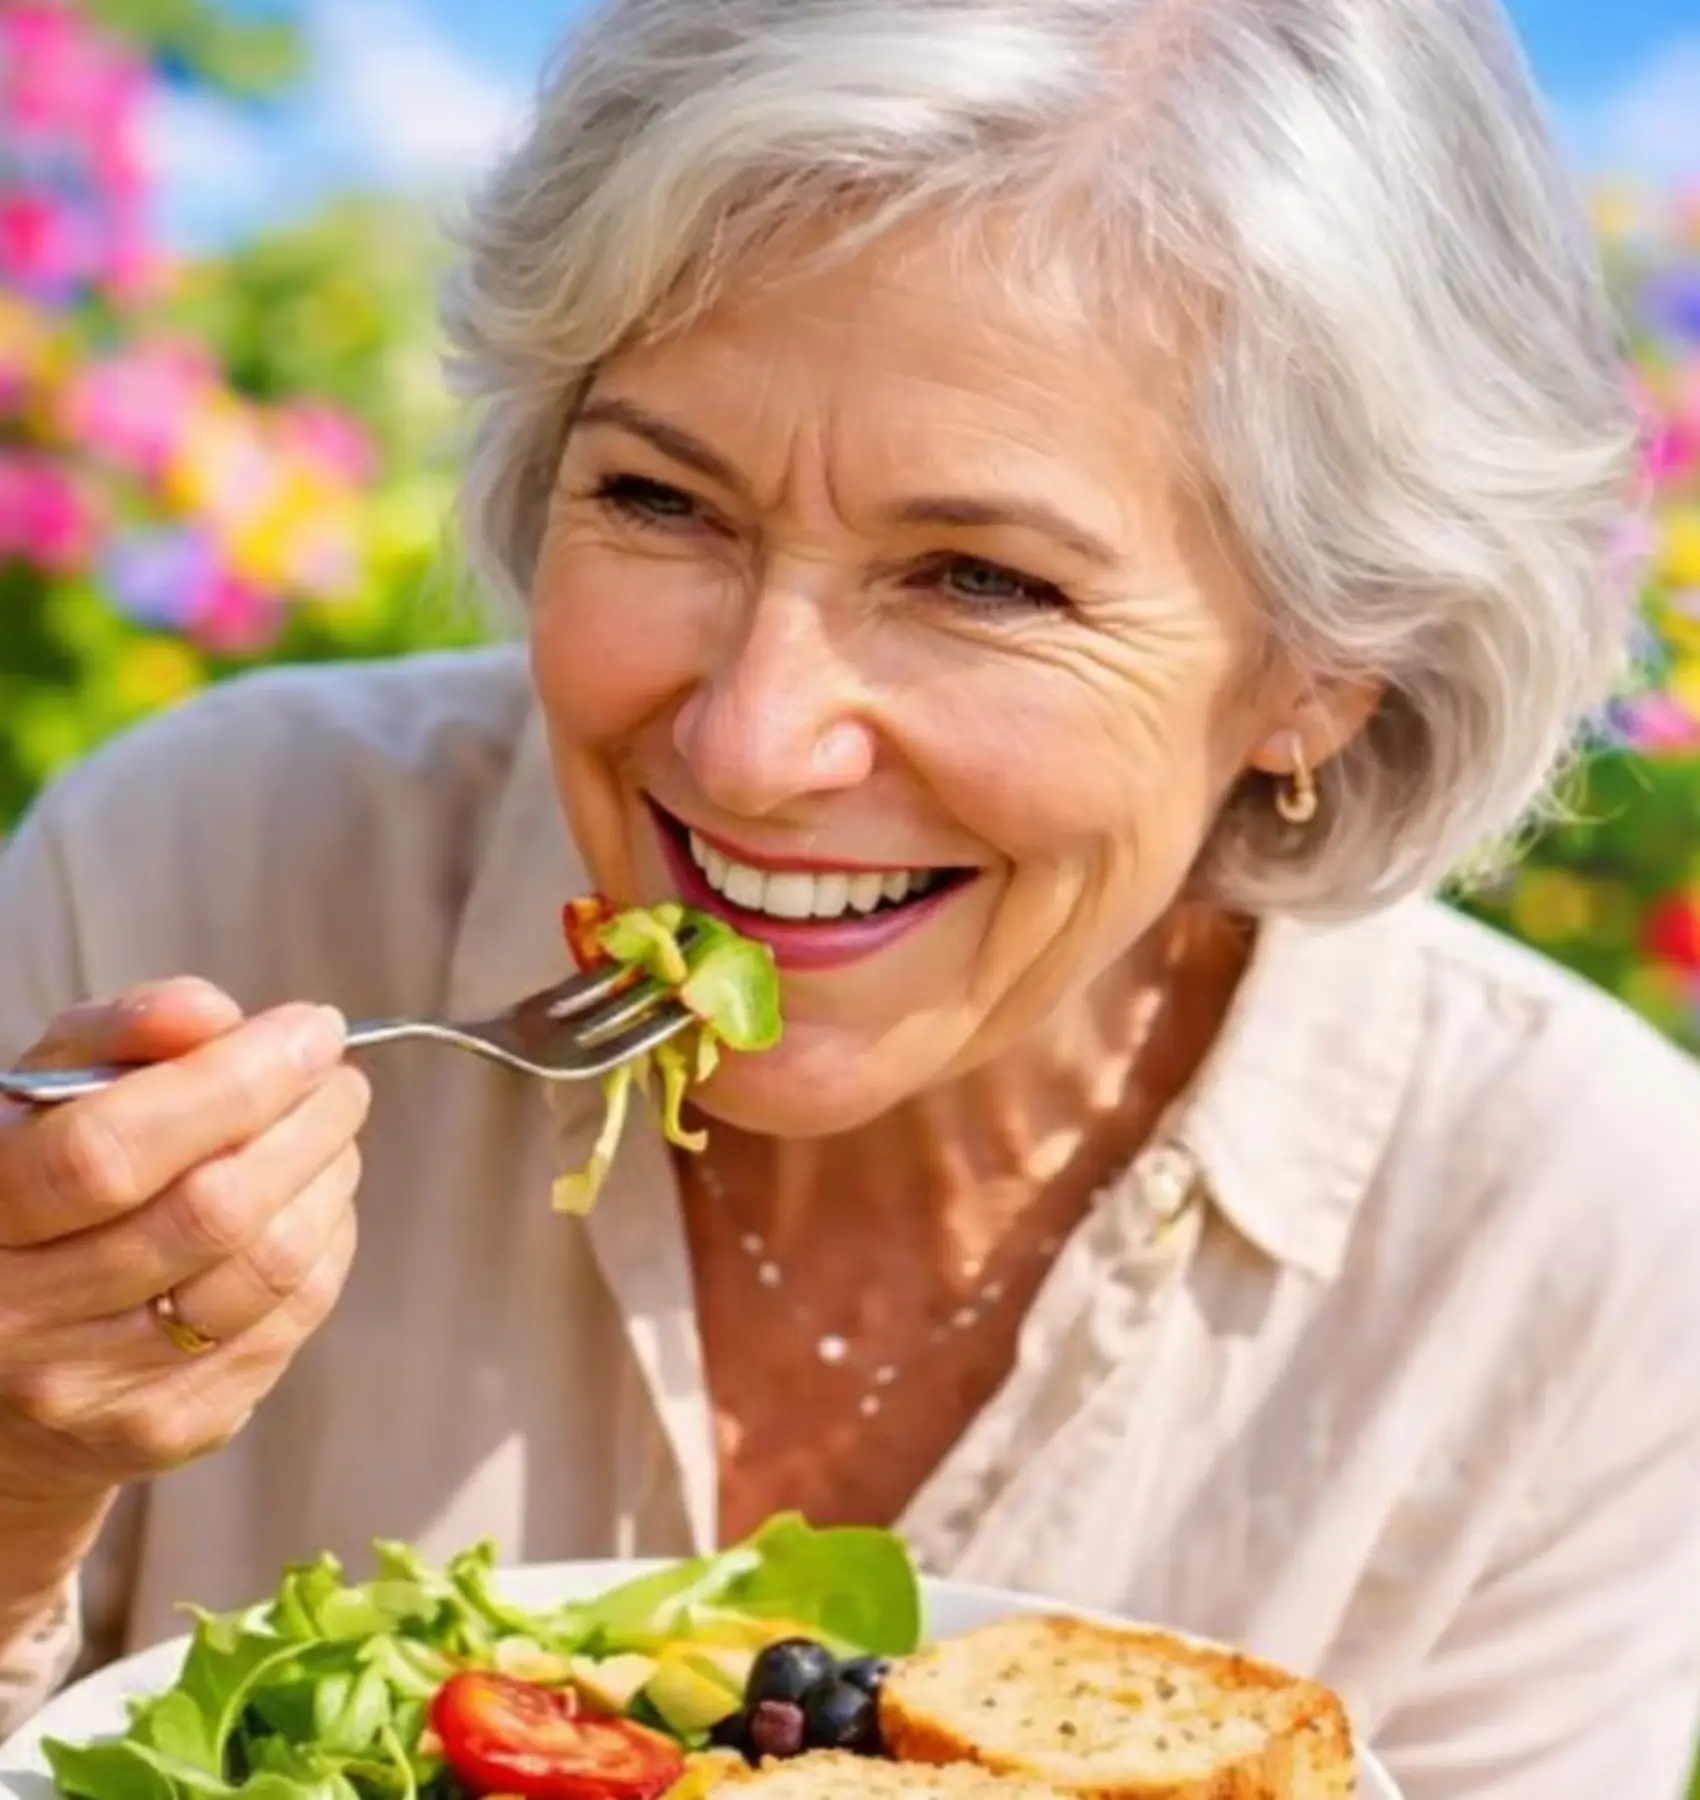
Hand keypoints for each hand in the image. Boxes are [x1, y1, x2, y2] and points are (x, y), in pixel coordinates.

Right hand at [0, 979, 367, 1512]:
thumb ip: (119, 1038)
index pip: (110, 1152)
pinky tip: (316, 1198)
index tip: (308, 1031)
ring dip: (328, 1178)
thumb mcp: (42, 1100)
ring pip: (268, 1268)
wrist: (1, 1376)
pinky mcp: (177, 1425)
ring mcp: (101, 1388)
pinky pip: (292, 1318)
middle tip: (341, 1077)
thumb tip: (210, 1012)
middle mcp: (24, 1319)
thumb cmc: (35, 1198)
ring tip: (333, 1127)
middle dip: (306, 1123)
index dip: (230, 1083)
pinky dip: (327, 1240)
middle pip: (211, 1212)